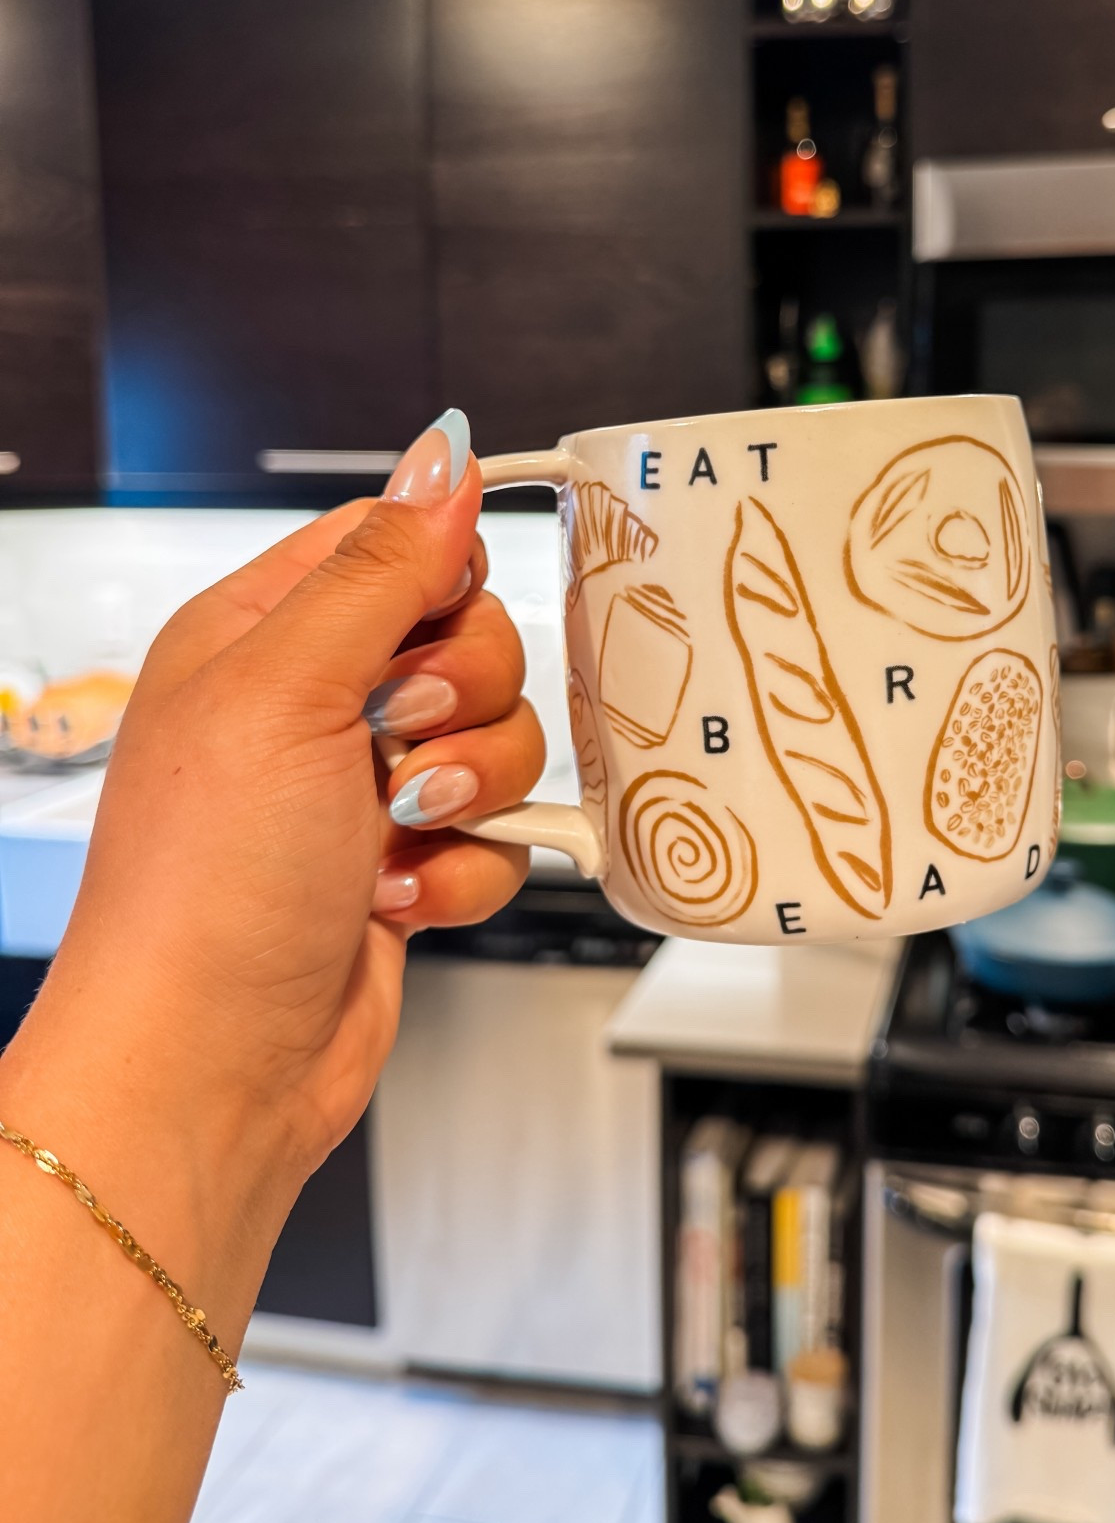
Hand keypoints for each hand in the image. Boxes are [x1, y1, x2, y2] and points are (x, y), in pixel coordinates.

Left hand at [13, 409, 542, 1205]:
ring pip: (501, 739)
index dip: (441, 573)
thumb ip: (382, 568)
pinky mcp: (411, 865)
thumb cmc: (205, 890)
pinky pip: (500, 835)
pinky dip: (465, 872)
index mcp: (261, 633)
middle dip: (463, 700)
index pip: (391, 540)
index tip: (438, 624)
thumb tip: (445, 455)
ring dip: (469, 793)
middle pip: (469, 638)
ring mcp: (364, 789)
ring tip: (396, 835)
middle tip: (395, 744)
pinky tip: (398, 899)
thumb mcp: (286, 690)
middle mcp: (314, 704)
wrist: (214, 1067)